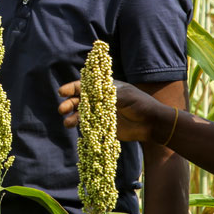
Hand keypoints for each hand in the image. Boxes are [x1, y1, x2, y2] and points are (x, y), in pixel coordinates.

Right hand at [58, 80, 173, 143]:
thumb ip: (109, 95)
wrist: (152, 123)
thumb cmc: (141, 104)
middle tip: (62, 109)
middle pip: (80, 100)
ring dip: (72, 116)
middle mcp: (101, 100)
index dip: (72, 88)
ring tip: (66, 122)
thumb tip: (92, 94)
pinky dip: (80, 126)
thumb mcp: (126, 96)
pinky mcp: (103, 126)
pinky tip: (74, 128)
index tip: (62, 92)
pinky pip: (89, 126)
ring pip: (82, 114)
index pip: (85, 86)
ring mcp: (101, 113)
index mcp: (105, 88)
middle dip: (69, 103)